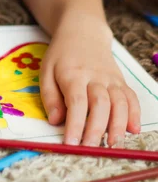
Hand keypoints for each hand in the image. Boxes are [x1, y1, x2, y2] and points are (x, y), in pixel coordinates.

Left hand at [40, 15, 140, 146]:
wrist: (82, 32)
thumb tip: (55, 121)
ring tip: (112, 144)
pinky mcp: (120, 80)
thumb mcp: (46, 70)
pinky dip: (135, 114)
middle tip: (91, 149)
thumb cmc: (61, 55)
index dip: (75, 124)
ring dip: (118, 125)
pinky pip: (131, 97)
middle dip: (97, 129)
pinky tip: (133, 130)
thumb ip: (49, 96)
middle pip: (100, 104)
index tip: (71, 144)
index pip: (76, 101)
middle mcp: (94, 76)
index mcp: (73, 74)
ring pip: (120, 102)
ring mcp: (110, 78)